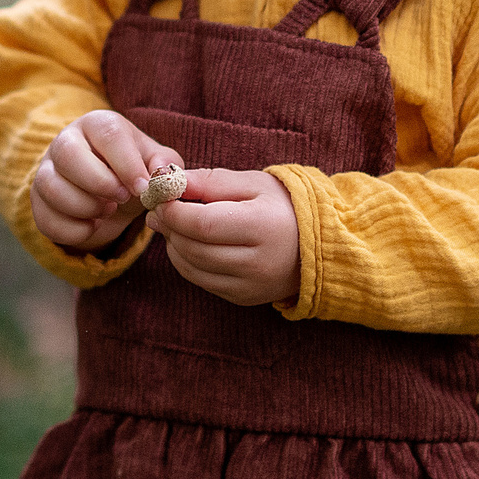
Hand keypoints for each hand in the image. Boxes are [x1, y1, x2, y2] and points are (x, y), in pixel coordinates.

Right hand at [29, 111, 177, 253]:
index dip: (127, 164)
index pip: (108, 134)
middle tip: (122, 198)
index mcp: (97, 124)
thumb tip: (161, 175)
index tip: (142, 189)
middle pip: (68, 154)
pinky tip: (93, 225)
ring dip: (85, 207)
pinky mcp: (38, 201)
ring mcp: (46, 171)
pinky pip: (46, 219)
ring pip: (51, 187)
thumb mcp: (154, 162)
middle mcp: (66, 141)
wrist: (109, 193)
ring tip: (108, 210)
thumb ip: (165, 164)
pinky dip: (74, 230)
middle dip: (100, 183)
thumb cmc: (132, 170)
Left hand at [149, 166, 302, 307]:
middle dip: (170, 228)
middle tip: (159, 210)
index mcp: (263, 228)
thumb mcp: (253, 183)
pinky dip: (186, 262)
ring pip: (192, 268)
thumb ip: (211, 181)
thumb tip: (169, 182)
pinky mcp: (244, 297)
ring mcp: (251, 286)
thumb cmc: (284, 205)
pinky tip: (188, 243)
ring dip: (173, 245)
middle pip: (193, 248)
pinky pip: (202, 281)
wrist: (318, 244)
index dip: (174, 212)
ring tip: (172, 224)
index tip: (161, 197)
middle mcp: (258, 263)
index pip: (203, 225)